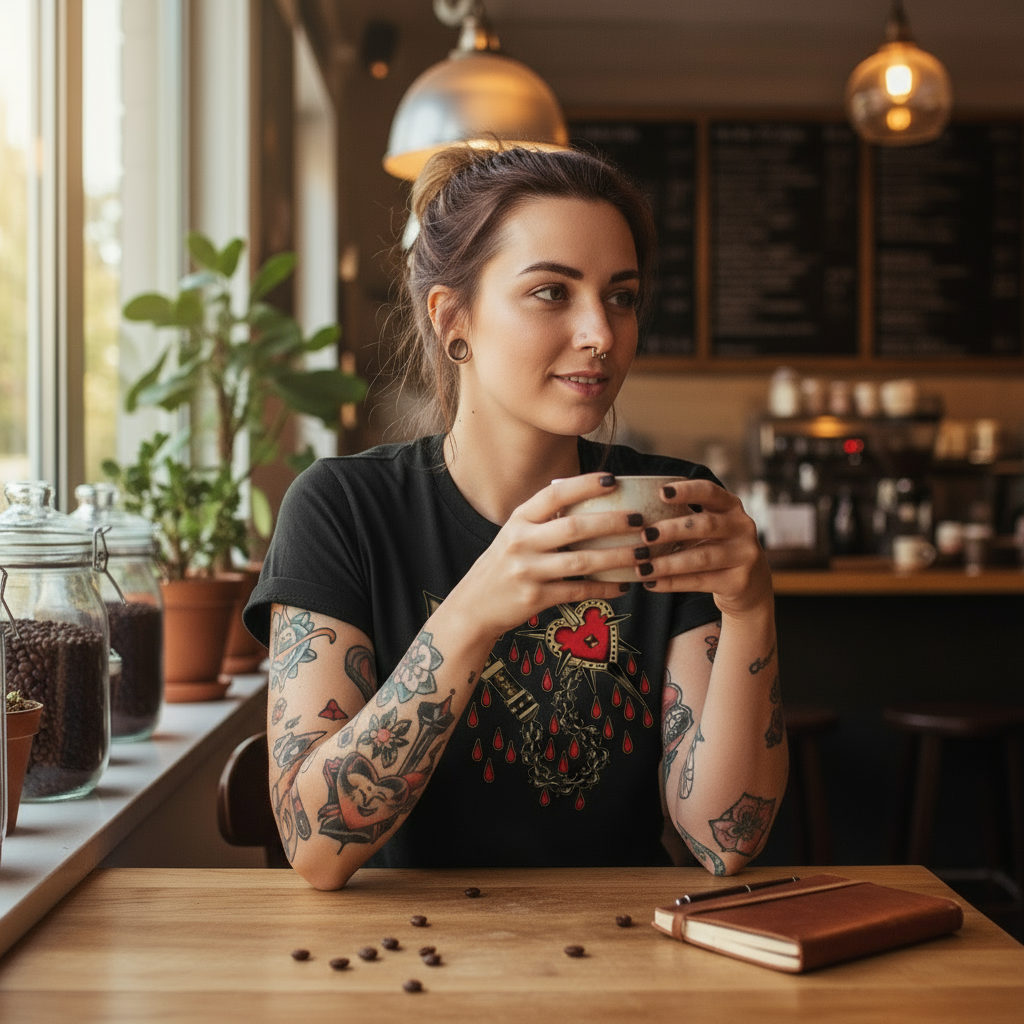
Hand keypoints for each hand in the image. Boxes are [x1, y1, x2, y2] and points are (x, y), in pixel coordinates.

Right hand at [447, 473, 643, 640]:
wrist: (473, 607)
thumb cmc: (502, 566)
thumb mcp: (514, 535)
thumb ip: (543, 520)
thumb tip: (587, 499)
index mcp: (518, 520)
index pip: (554, 495)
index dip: (585, 485)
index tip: (614, 480)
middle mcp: (521, 542)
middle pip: (574, 527)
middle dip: (612, 522)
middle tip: (640, 519)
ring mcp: (527, 571)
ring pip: (581, 562)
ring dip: (617, 557)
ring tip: (643, 553)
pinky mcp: (535, 598)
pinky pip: (578, 591)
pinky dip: (604, 588)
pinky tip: (624, 585)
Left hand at [631, 478, 771, 616]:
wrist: (749, 585)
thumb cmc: (714, 547)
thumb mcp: (707, 528)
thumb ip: (682, 517)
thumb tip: (633, 514)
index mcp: (731, 506)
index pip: (710, 492)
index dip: (687, 491)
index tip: (661, 492)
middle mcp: (742, 527)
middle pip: (705, 525)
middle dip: (672, 530)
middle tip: (644, 535)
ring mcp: (744, 555)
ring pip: (701, 557)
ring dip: (667, 563)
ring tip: (641, 567)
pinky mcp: (739, 582)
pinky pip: (700, 581)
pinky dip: (672, 583)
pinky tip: (651, 583)